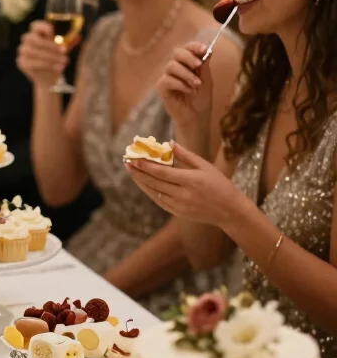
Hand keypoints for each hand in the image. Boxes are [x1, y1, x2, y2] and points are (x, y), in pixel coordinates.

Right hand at [16, 21, 67, 88]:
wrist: (49, 78)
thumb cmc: (56, 59)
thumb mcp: (63, 49)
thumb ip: (68, 42)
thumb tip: (78, 36)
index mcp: (36, 32)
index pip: (35, 25)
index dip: (42, 27)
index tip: (51, 31)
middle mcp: (27, 40)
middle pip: (34, 39)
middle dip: (50, 45)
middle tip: (64, 51)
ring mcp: (23, 51)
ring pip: (35, 52)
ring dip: (51, 57)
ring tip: (64, 61)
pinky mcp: (22, 62)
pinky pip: (33, 63)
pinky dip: (47, 65)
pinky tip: (57, 68)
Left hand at [124, 141, 241, 226]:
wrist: (229, 211)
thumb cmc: (220, 184)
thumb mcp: (206, 166)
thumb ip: (186, 155)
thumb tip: (169, 143)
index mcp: (191, 180)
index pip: (162, 172)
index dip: (145, 165)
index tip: (134, 158)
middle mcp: (183, 194)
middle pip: (154, 182)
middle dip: (138, 172)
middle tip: (127, 162)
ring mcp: (179, 206)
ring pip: (154, 193)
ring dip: (141, 182)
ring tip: (131, 172)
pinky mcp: (178, 213)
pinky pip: (159, 201)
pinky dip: (150, 192)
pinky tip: (143, 184)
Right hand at [158, 41, 213, 136]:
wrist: (197, 116)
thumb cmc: (202, 97)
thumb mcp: (206, 79)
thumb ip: (205, 65)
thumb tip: (208, 49)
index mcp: (188, 63)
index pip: (188, 48)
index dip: (194, 46)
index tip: (204, 49)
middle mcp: (176, 67)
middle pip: (177, 53)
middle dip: (189, 57)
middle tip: (198, 65)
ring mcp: (168, 76)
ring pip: (172, 66)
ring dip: (187, 74)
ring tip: (197, 85)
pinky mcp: (162, 87)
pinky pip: (167, 80)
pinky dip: (180, 84)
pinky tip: (189, 91)